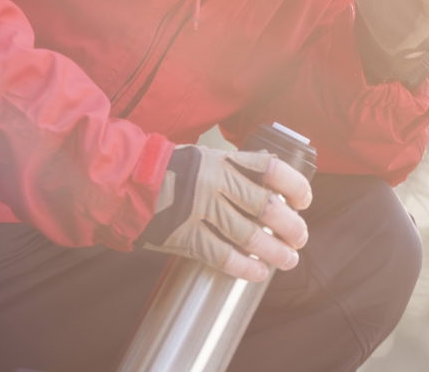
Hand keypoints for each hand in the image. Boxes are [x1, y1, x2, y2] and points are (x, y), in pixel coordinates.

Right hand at [143, 146, 310, 280]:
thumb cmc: (167, 168)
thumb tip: (269, 173)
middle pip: (265, 206)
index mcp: (222, 160)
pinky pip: (222, 256)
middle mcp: (215, 183)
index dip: (293, 184)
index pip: (269, 168)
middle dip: (290, 225)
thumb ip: (234, 165)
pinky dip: (244, 267)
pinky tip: (259, 273)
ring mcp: (200, 211)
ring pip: (248, 235)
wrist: (124, 183)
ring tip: (289, 259)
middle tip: (301, 237)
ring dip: (274, 250)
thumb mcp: (203, 155)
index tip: (304, 199)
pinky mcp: (185, 237)